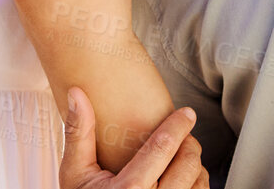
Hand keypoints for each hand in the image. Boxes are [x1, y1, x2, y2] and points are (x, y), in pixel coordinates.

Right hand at [60, 87, 208, 188]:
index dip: (178, 126)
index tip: (186, 114)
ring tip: (183, 158)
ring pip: (199, 184)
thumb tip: (77, 95)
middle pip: (188, 164)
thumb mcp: (74, 173)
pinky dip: (197, 186)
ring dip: (196, 167)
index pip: (162, 148)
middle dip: (189, 144)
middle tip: (182, 136)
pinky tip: (184, 181)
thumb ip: (78, 134)